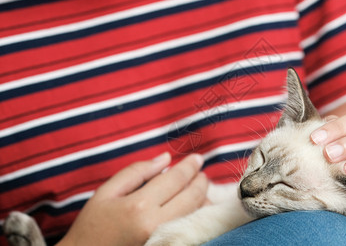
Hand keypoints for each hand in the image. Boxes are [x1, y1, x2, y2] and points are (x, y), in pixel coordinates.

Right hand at [57, 153, 208, 245]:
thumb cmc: (92, 226)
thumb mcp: (106, 192)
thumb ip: (136, 171)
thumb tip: (166, 158)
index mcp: (139, 206)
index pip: (176, 180)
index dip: (189, 166)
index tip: (197, 158)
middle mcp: (156, 224)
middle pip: (191, 197)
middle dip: (200, 181)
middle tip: (201, 172)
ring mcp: (163, 240)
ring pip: (195, 214)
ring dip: (203, 197)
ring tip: (200, 187)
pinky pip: (189, 228)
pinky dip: (197, 215)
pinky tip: (195, 207)